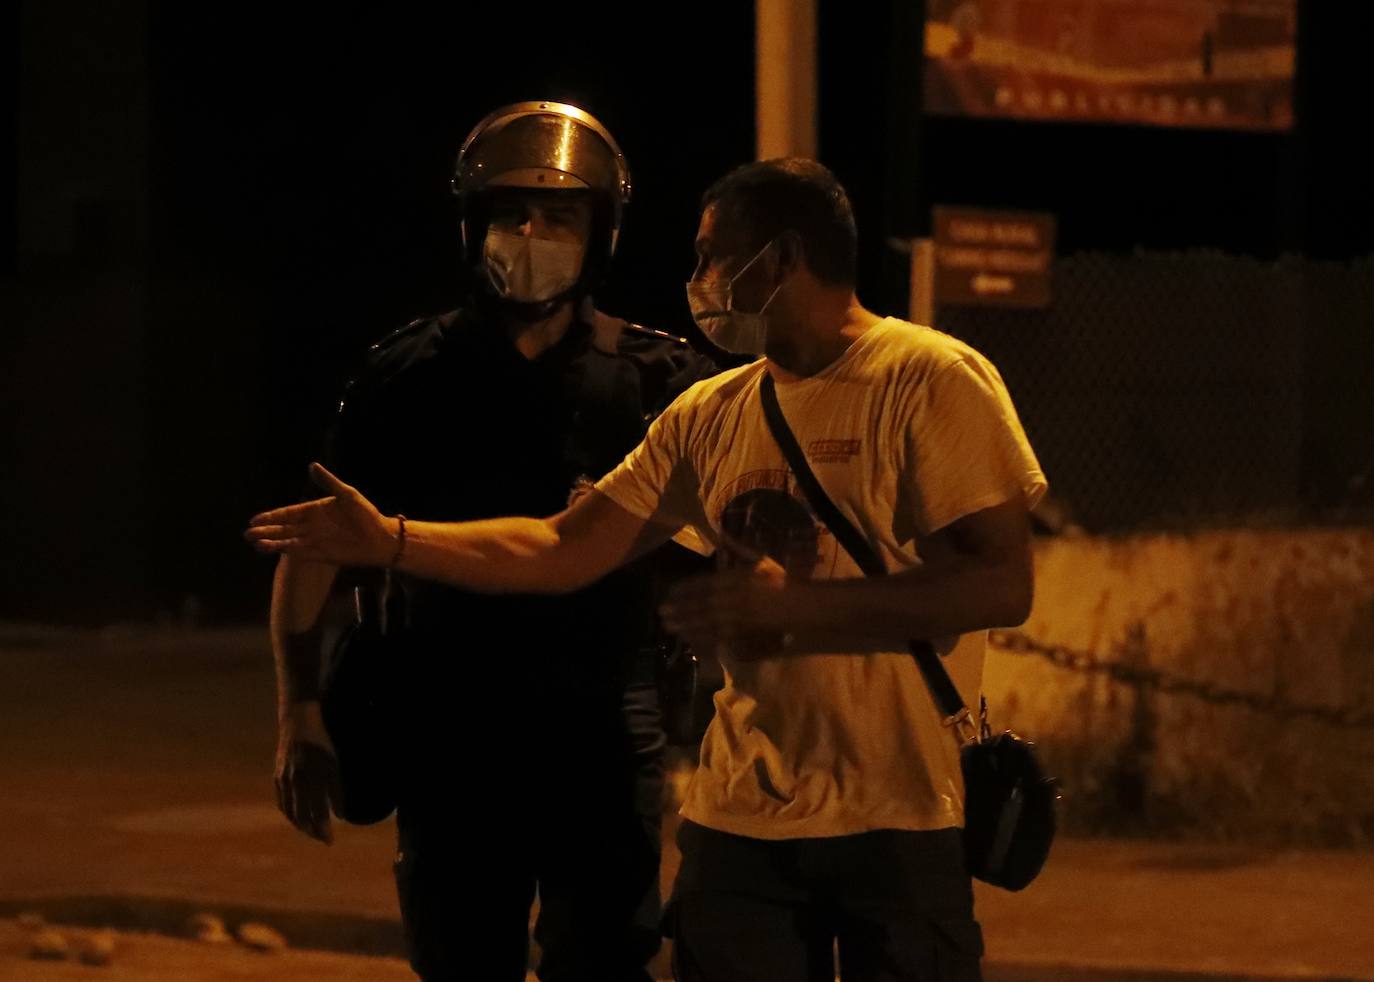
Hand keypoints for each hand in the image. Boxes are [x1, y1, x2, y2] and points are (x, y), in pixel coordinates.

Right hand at [246, 463, 396, 565]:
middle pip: (283, 528)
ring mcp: (315, 541)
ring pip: (288, 541)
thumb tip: (312, 465)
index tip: (254, 518)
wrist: (380, 538)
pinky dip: (286, 552)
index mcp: (315, 510)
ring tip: (255, 543)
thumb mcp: (347, 495)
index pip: (288, 513)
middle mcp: (312, 526)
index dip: (272, 516)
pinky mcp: (321, 554)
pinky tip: (274, 551)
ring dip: (272, 542)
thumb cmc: (366, 514)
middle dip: (266, 530)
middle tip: (247, 533)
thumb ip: (328, 482)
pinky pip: (300, 553)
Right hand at [274, 701, 339, 843]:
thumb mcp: (334, 763)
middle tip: (323, 840)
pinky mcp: (277, 777)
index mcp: (313, 777)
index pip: (317, 812)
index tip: (330, 841)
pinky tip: (296, 819)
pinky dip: (289, 814)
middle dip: (313, 831)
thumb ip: (336, 790)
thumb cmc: (322, 742)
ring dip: (301, 826)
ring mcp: (284, 779)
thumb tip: (340, 816)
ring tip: (311, 832)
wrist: (298, 722)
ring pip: (290, 812)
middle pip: (303, 816)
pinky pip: (281, 802)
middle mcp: (297, 781)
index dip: (323, 829)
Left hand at [659, 539, 796, 659]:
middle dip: (681, 609)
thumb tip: (724, 536)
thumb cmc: (780, 581)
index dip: (686, 588)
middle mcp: (734, 598)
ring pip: (706, 622)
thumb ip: (740, 551)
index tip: (670, 590)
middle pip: (702, 604)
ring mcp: (737, 617)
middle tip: (661, 612)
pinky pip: (717, 637)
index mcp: (737, 579)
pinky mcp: (742, 633)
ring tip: (668, 626)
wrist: (798, 605)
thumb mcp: (761, 561)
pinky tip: (689, 639)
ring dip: (686, 624)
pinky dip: (701, 638)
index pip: (706, 583)